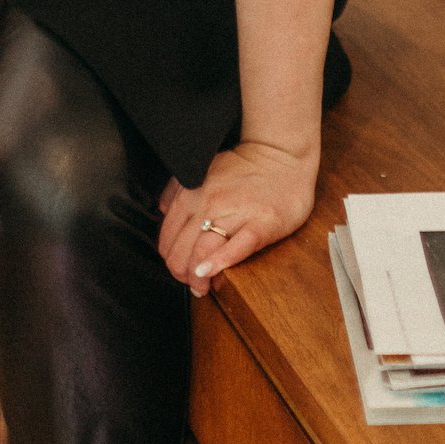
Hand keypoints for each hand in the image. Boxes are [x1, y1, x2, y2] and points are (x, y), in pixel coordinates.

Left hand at [158, 140, 318, 294]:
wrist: (282, 155)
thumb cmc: (245, 168)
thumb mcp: (203, 170)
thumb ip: (178, 189)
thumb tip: (162, 210)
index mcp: (192, 193)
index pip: (167, 237)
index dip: (171, 260)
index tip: (180, 269)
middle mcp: (209, 202)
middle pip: (181, 250)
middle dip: (181, 274)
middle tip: (191, 284)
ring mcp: (236, 212)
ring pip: (202, 251)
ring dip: (196, 279)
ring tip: (201, 288)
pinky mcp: (262, 223)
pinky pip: (237, 246)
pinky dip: (219, 263)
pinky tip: (210, 273)